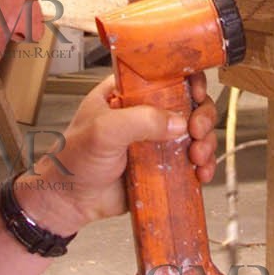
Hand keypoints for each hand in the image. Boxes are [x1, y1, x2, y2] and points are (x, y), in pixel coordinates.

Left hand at [17, 73, 218, 234]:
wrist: (68, 202)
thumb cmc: (74, 158)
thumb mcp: (104, 130)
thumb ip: (140, 120)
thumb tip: (179, 121)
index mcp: (129, 91)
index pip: (166, 73)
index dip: (188, 79)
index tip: (196, 93)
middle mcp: (146, 111)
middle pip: (190, 102)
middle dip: (202, 116)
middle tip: (196, 131)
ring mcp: (156, 139)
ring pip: (196, 132)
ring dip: (206, 142)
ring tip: (197, 157)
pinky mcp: (162, 164)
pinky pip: (191, 161)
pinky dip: (203, 165)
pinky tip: (200, 174)